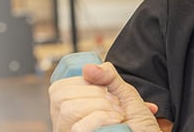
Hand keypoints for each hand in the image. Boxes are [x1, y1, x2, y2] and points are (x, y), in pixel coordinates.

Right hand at [48, 61, 162, 131]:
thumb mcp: (123, 92)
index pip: (58, 88)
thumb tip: (88, 68)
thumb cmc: (135, 122)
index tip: (104, 88)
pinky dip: (102, 118)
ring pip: (69, 110)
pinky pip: (79, 127)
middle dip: (93, 93)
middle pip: (60, 96)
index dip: (80, 82)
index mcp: (68, 108)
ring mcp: (69, 131)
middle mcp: (63, 123)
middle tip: (114, 102)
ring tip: (117, 113)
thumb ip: (107, 74)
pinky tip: (116, 122)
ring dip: (99, 106)